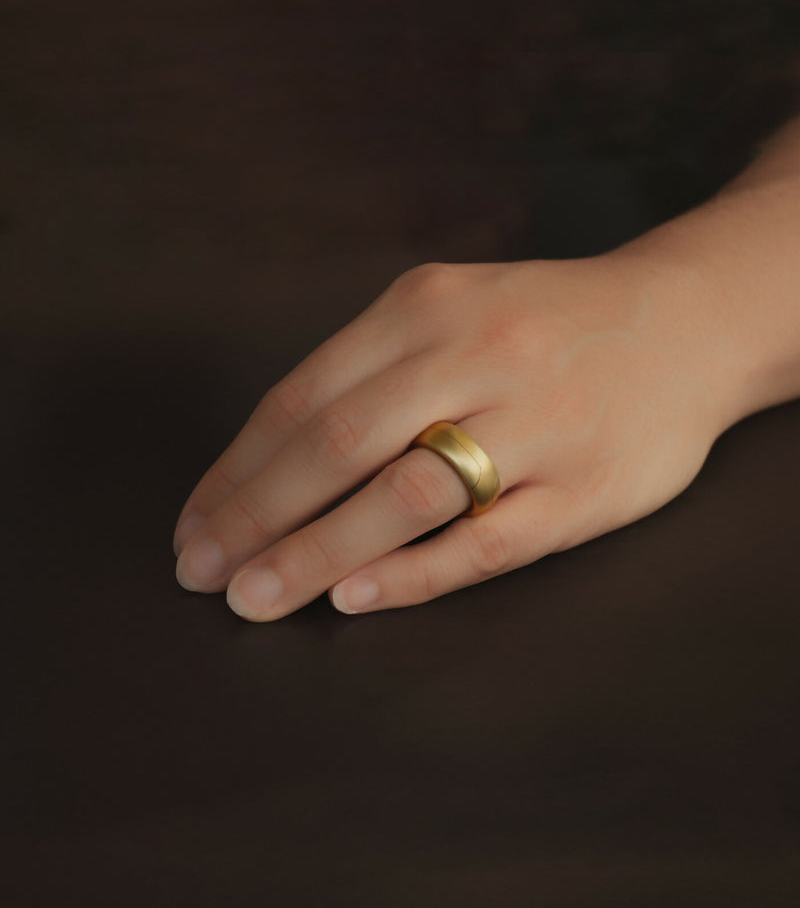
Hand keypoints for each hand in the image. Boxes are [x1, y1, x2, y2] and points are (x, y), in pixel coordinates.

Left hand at [173, 255, 724, 619]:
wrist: (686, 324)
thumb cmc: (547, 327)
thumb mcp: (453, 311)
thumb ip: (372, 374)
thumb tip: (271, 467)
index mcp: (426, 309)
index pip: (302, 397)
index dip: (237, 471)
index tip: (195, 525)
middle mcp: (475, 357)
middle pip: (337, 446)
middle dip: (254, 518)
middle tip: (201, 574)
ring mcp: (534, 425)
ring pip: (405, 496)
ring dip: (316, 554)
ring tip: (254, 599)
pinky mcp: (583, 490)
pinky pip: (487, 542)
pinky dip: (415, 573)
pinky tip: (356, 598)